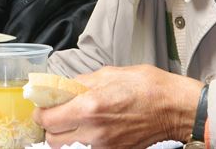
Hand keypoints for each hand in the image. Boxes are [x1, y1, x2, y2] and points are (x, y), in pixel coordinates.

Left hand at [34, 65, 203, 147]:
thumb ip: (80, 83)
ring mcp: (104, 145)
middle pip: (53, 139)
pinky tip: (86, 130)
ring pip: (66, 148)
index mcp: (89, 107)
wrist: (176, 108)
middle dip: (49, 125)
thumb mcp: (108, 74)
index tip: (42, 106)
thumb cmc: (147, 87)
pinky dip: (80, 143)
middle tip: (54, 114)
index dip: (40, 112)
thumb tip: (61, 87)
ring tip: (69, 122)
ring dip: (63, 137)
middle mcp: (94, 131)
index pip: (48, 118)